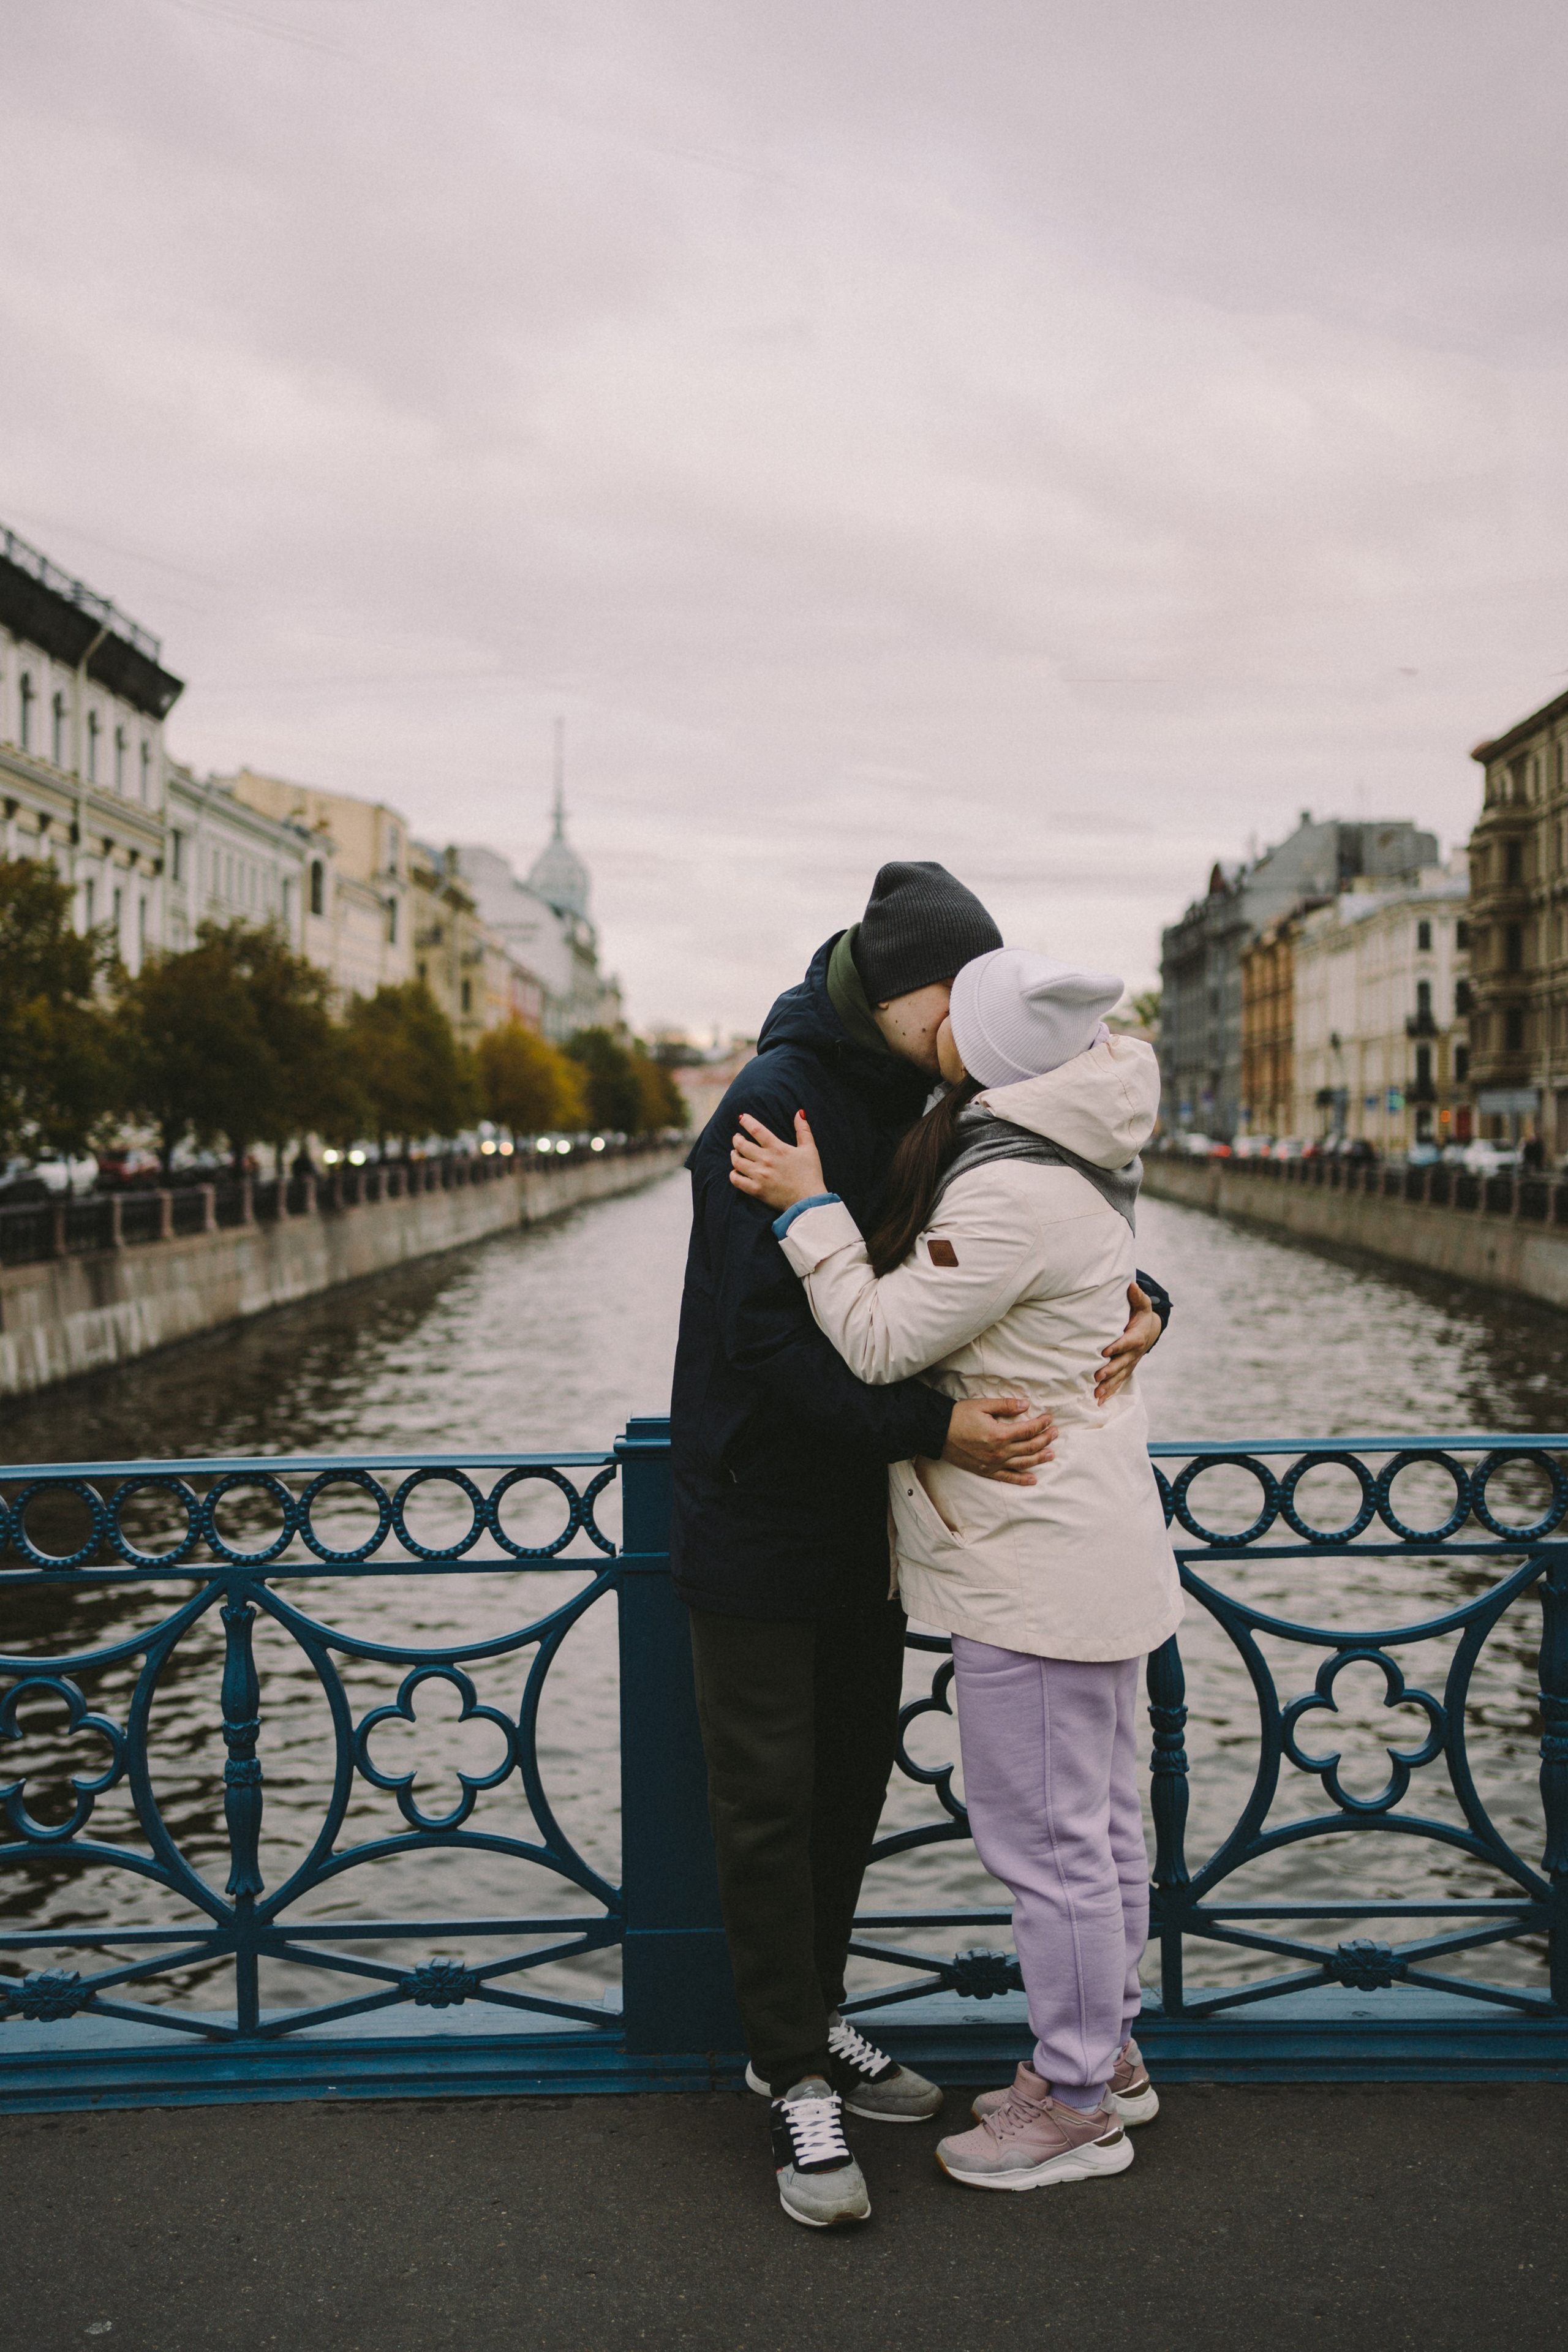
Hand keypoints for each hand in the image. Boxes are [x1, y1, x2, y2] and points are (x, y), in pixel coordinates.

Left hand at [729, 1109, 826, 1211]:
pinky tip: (736, 1171)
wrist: (808, 1201)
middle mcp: (765, 1160)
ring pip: (736, 1161)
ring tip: (735, 1153)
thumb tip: (799, 1113)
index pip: (757, 1130)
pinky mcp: (756, 1190)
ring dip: (734, 1155)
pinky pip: (736, 1180)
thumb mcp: (810, 1149)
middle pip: (741, 1145)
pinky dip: (733, 1174)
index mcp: (777, 1148)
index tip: (741, 1117)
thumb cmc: (810, 1174)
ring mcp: (759, 1176)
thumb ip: (803, 1130)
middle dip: (737, 1139)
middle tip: (737, 1138)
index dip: (747, 1121)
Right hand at [942, 1395, 1056, 1485]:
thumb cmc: (958, 1416)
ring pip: (1023, 1463)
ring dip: (1039, 1458)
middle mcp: (999, 1452)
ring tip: (1051, 1454)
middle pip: (1029, 1447)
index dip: (1041, 1424)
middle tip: (1054, 1433)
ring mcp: (993, 1464)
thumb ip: (1006, 1405)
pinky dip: (1021, 1480)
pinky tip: (1033, 1479)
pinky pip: (1007, 1478)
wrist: (937, 1432)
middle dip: (1045, 1439)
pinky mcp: (986, 1471)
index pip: (1028, 1430)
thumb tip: (1026, 1404)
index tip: (1049, 1418)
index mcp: (999, 1434)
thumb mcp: (982, 1405)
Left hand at [1095, 1281, 1161, 1406]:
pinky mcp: (1126, 1370)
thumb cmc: (1141, 1315)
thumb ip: (1137, 1297)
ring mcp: (1130, 1364)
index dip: (1117, 1347)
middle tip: (1098, 1376)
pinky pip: (1118, 1383)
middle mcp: (1133, 1353)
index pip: (1126, 1342)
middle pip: (1121, 1363)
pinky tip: (1099, 1402)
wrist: (1150, 1331)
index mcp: (1136, 1337)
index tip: (1105, 1351)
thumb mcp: (1141, 1305)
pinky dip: (1110, 1393)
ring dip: (1108, 1386)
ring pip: (1119, 1377)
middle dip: (1110, 1370)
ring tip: (1097, 1394)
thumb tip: (1132, 1284)